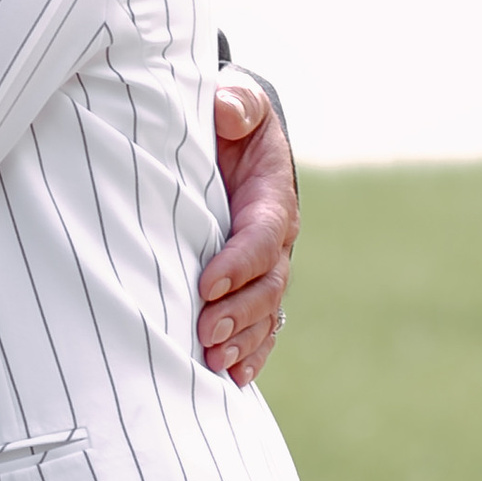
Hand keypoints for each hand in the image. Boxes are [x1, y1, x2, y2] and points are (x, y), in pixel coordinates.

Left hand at [198, 73, 296, 384]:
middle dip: (239, 313)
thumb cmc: (229, 119)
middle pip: (267, 286)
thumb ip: (236, 104)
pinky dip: (251, 353)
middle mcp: (275, 240)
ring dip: (243, 341)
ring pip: (264, 313)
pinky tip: (233, 378)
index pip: (262, 237)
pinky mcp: (249, 284)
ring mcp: (265, 267)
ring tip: (213, 363)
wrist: (232, 136)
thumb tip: (228, 112)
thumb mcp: (237, 102)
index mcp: (272, 199)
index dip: (239, 263)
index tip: (206, 283)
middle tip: (205, 334)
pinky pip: (260, 326)